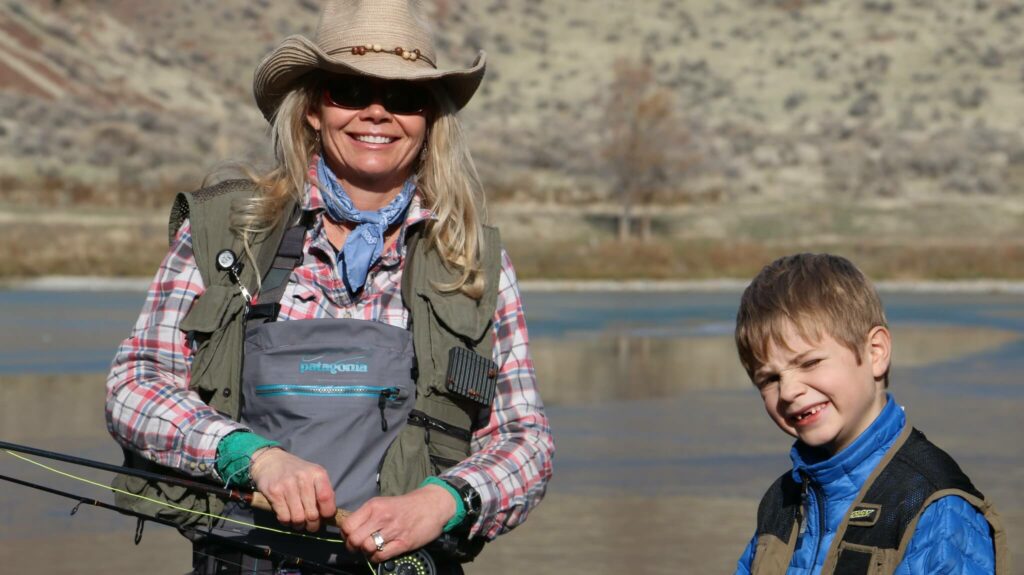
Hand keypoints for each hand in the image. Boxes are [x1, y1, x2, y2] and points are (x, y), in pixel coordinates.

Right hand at [249, 447, 335, 531]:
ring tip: (299, 522)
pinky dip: (287, 522)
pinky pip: (284, 517)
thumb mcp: (314, 475)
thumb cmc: (298, 472)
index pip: (326, 498)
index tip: (324, 517)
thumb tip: (329, 517)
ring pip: (298, 518)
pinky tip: (287, 517)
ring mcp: (287, 485)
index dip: (327, 513)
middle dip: (313, 525)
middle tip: (311, 525)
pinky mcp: (274, 492)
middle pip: (312, 513)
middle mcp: (303, 478)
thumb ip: (323, 492)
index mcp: (317, 473)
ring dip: (299, 525)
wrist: (272, 461)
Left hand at [341, 484, 455, 561]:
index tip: (350, 536)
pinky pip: (380, 556)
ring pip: (366, 548)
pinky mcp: (403, 543)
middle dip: (353, 546)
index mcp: (374, 506)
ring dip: (366, 552)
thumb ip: (367, 515)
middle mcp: (381, 517)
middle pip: (355, 539)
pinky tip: (380, 553)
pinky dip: (376, 558)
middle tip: (358, 546)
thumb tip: (349, 529)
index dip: (346, 534)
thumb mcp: (383, 503)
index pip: (348, 525)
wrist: (431, 505)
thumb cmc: (406, 505)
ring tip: (371, 548)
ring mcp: (393, 531)